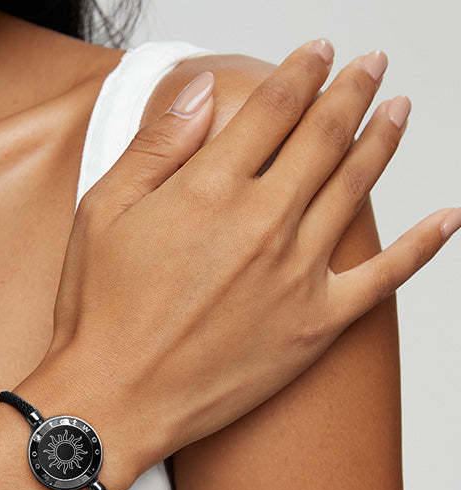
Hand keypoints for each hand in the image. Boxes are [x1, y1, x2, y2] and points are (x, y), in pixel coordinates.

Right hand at [44, 38, 458, 469]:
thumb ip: (157, 147)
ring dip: (384, 142)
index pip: (273, 108)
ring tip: (399, 112)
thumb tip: (202, 90)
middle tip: (372, 66)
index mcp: (210, 189)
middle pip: (325, 137)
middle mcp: (263, 223)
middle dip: (353, 91)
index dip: (301, 71)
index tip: (317, 52)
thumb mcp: (102, 213)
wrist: (114, 401)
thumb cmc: (100, 314)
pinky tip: (447, 218)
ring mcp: (296, 275)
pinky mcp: (315, 325)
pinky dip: (423, 245)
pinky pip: (385, 278)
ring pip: (356, 190)